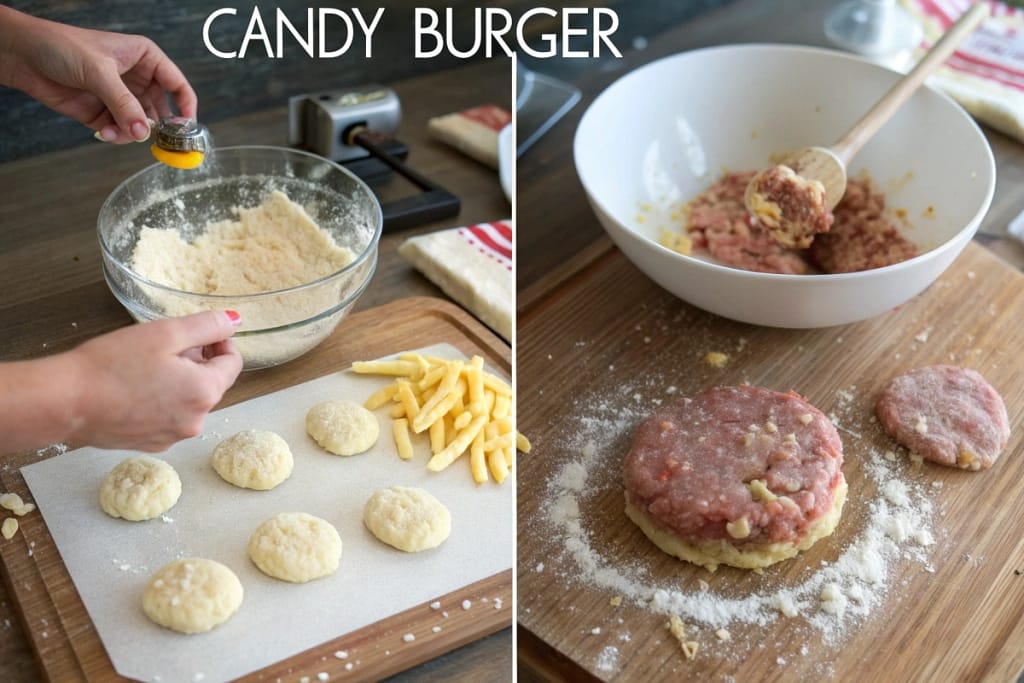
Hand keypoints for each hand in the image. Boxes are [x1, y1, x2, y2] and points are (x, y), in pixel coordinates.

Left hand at [0, 6, 195, 142]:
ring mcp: (120, 97)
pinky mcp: (103, 113)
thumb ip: (123, 104)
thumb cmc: (61, 46)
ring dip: (131, 133)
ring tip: (116, 131)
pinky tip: (103, 132)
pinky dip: (116, 136)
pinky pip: (120, 131)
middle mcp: (136, 79)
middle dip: (158, 127)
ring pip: (140, 125)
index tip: (187, 128)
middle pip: (162, 110)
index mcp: (144, 58)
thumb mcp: (98, 72)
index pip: (176, 84)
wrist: (23, 55)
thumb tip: (143, 133)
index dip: (186, 106)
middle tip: (159, 143)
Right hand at [63, 310, 242, 451]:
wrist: (65, 402)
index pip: (233, 363)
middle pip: (211, 382)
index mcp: (205, 392)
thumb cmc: (111, 366)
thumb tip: (234, 321)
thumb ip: (206, 325)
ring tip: (144, 367)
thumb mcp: (165, 333)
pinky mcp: (151, 443)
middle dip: (196, 362)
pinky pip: (168, 417)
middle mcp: (196, 421)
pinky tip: (134, 389)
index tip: (199, 333)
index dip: (219, 342)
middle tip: (163, 347)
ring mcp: (173, 436)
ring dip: (178, 381)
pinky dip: (160, 401)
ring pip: (189, 400)